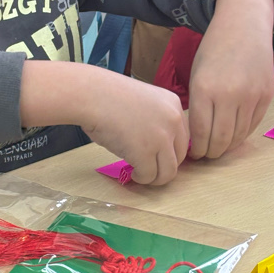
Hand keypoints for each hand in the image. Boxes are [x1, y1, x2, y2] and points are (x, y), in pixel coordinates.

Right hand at [20, 61, 188, 185]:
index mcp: (173, 104)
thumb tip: (156, 149)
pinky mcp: (145, 153)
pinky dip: (140, 178)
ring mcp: (161, 137)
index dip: (170, 151)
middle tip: (148, 168)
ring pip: (168, 172)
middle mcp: (173, 120)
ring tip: (140, 173)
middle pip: (180, 156)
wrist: (90, 95)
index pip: (183, 137)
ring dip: (154, 177)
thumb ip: (155, 120)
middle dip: (164, 166)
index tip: (158, 156)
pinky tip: (131, 172)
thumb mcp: (143, 102)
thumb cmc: (107, 96)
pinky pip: (148, 176)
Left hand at [188, 0, 273, 159]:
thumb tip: (196, 136)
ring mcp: (250, 96)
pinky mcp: (266, 95)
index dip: (197, 148)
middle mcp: (228, 95)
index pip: (200, 132)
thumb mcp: (196, 75)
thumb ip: (196, 104)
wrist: (243, 25)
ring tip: (219, 148)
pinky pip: (253, 125)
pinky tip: (233, 135)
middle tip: (206, 156)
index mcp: (204, 89)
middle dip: (211, 153)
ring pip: (238, 136)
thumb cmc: (214, 50)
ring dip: (227, 147)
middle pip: (220, 139)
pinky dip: (242, 134)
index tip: (194, 154)